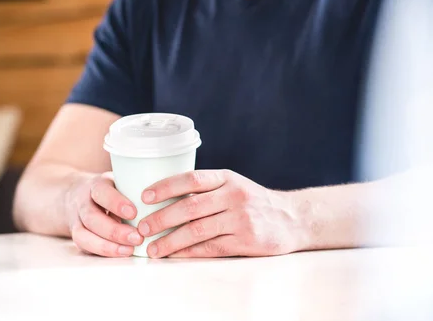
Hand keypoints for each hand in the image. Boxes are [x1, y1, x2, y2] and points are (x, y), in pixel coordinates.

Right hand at [65, 172, 143, 256]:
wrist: (76, 194)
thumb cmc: (110, 189)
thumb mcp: (121, 180)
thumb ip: (138, 187)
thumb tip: (174, 195)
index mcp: (96, 185)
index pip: (101, 192)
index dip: (116, 203)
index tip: (134, 213)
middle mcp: (83, 202)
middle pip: (92, 218)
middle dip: (114, 231)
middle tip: (138, 237)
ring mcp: (76, 220)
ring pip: (83, 235)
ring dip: (108, 245)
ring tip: (130, 250)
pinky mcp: (77, 235)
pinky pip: (84, 246)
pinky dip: (102, 251)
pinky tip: (121, 253)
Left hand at [137, 170, 303, 257]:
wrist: (290, 219)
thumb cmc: (253, 201)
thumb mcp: (233, 185)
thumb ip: (206, 190)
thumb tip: (163, 199)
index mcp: (227, 178)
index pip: (191, 179)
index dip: (165, 186)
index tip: (144, 196)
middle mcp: (234, 196)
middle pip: (190, 207)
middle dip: (161, 218)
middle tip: (141, 227)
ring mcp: (240, 219)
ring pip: (197, 231)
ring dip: (171, 240)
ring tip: (153, 247)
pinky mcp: (245, 240)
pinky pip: (210, 248)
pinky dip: (189, 252)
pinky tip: (175, 254)